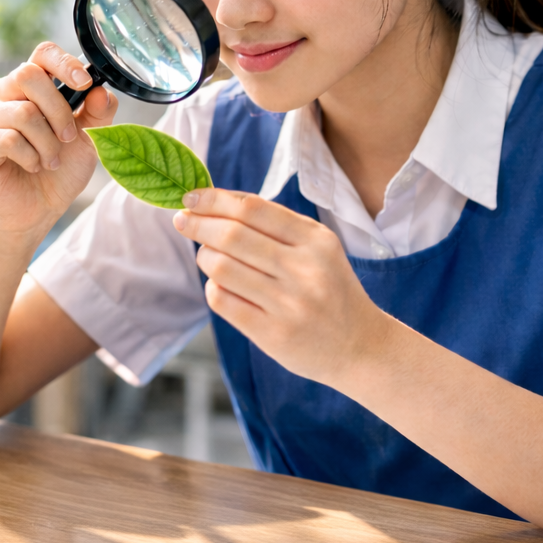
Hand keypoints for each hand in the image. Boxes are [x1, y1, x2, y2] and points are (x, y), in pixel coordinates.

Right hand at [0, 42, 116, 243]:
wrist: (37, 209)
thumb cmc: (60, 168)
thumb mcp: (90, 139)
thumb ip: (98, 113)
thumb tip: (101, 90)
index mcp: (30, 86)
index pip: (42, 54)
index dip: (64, 63)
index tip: (84, 83)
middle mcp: (2, 94)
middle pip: (27, 75)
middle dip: (58, 110)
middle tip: (68, 138)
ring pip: (22, 112)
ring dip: (47, 143)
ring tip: (51, 161)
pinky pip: (7, 139)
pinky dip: (30, 156)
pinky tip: (32, 167)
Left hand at [172, 188, 390, 387]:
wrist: (360, 346)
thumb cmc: (330, 290)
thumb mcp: (319, 249)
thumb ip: (275, 226)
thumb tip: (216, 202)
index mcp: (316, 240)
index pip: (253, 208)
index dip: (215, 199)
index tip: (191, 196)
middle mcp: (304, 269)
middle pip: (233, 235)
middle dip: (198, 224)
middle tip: (181, 220)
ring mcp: (289, 303)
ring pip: (222, 268)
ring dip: (204, 257)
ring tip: (206, 256)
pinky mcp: (273, 333)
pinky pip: (224, 301)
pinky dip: (212, 288)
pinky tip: (219, 285)